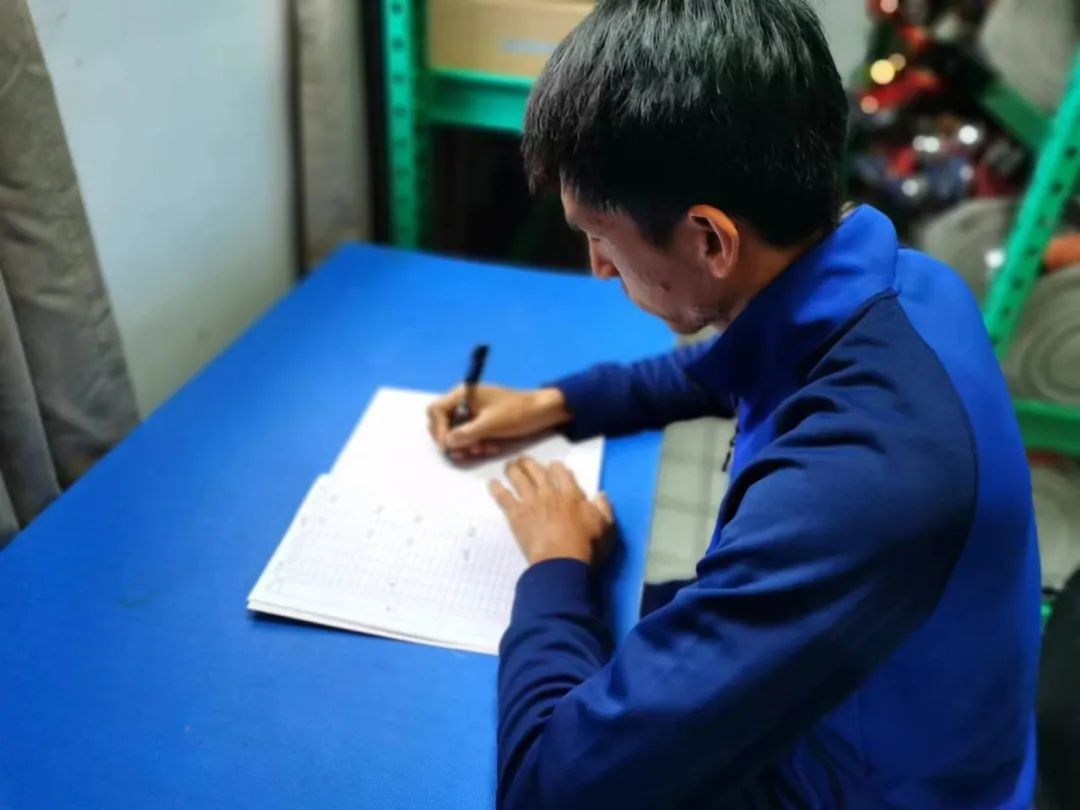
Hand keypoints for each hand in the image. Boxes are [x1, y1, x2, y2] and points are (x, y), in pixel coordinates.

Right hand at [427, 384, 570, 460]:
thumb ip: (467, 433)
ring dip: (465, 444)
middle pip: (442, 422)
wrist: (541, 412)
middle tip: (467, 451)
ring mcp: (472, 412)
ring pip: (455, 432)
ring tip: (482, 449)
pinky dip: (475, 444)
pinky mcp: (480, 422)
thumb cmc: (517, 412)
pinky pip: (468, 436)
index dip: (438, 429)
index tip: (447, 446)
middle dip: (453, 439)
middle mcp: (464, 401)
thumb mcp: (491, 424)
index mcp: (463, 393)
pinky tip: (489, 447)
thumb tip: (447, 443)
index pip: (436, 410)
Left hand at [489, 457, 614, 565]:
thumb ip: (604, 508)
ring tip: (509, 465)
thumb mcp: (605, 527)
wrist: (562, 562)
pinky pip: (503, 497)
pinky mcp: (516, 515)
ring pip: (519, 478)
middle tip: (524, 461)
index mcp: (571, 494)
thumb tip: (600, 494)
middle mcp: (549, 493)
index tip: (552, 467)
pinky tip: (491, 483)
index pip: (561, 471)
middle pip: (537, 470)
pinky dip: (496, 489)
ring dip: (513, 469)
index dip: (555, 467)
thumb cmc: (586, 547)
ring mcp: (531, 502)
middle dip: (530, 463)